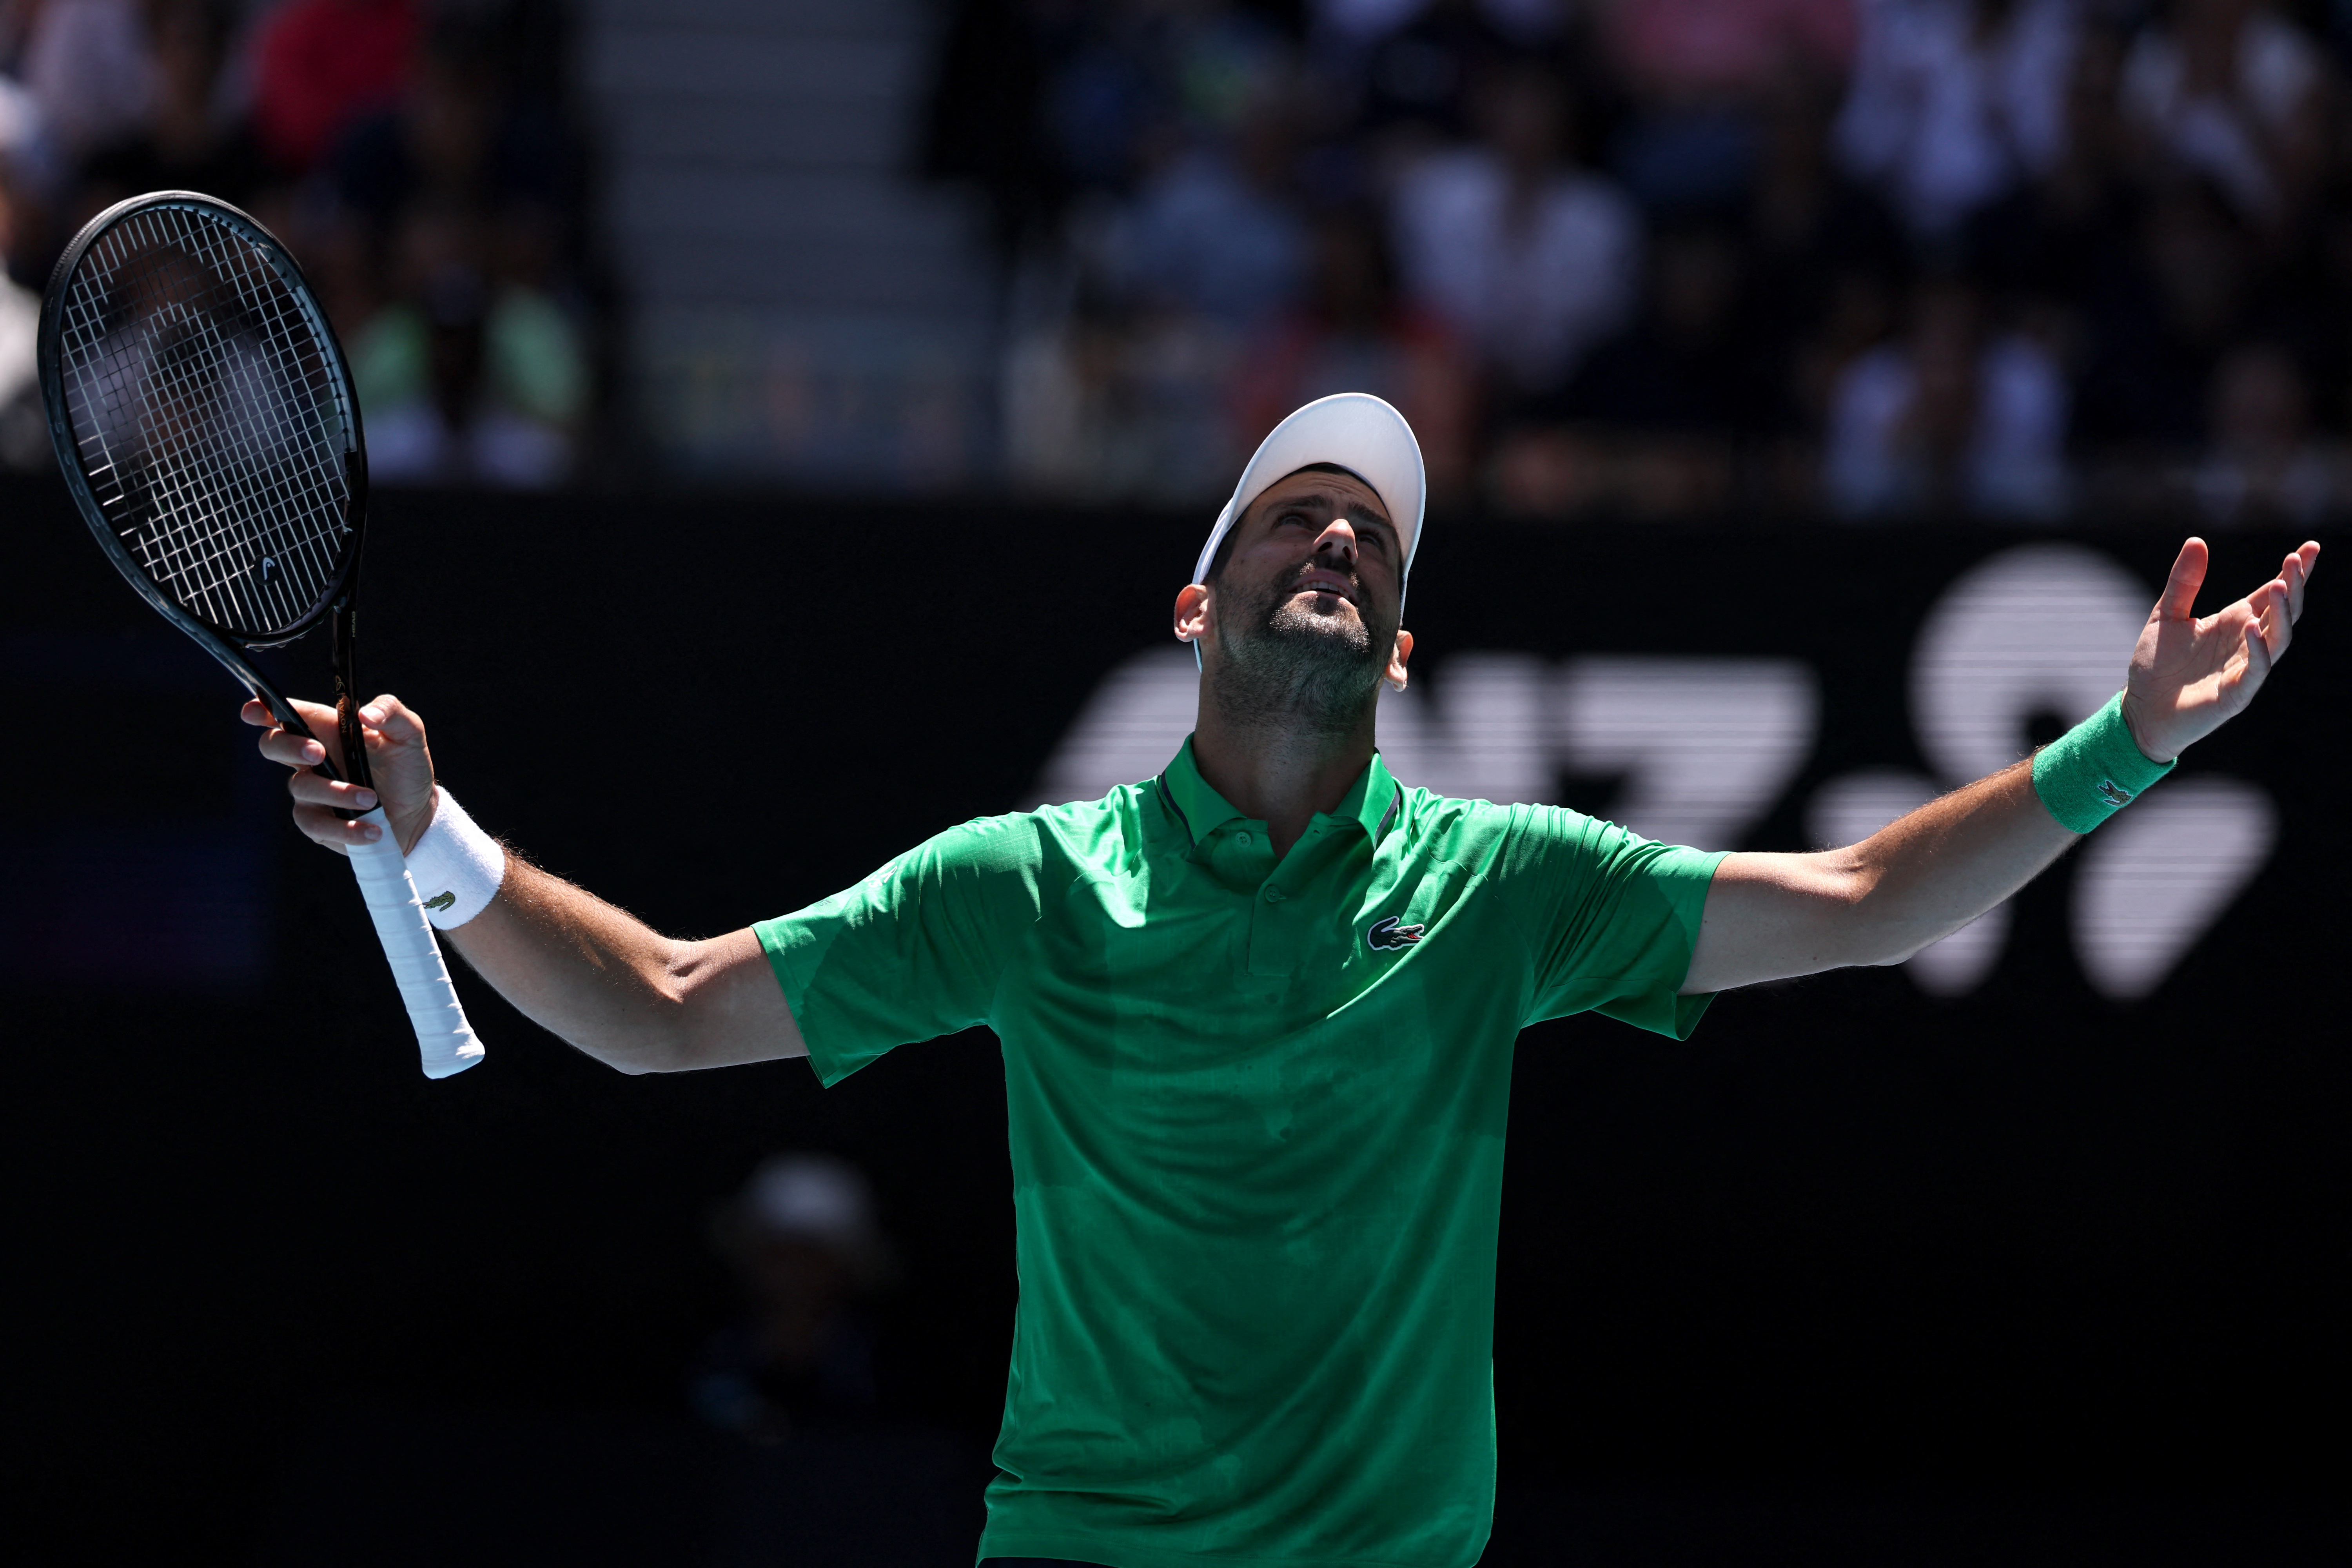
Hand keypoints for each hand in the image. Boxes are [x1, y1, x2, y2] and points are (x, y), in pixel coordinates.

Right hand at [243, 693, 439, 855]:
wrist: (418, 813)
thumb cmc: (406, 768)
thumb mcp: (409, 735)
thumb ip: (392, 713)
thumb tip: (366, 713)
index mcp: (327, 730)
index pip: (286, 714)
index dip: (262, 710)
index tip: (253, 710)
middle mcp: (312, 759)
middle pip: (273, 745)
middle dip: (289, 746)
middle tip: (318, 753)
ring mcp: (311, 791)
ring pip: (301, 787)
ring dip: (336, 793)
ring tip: (371, 799)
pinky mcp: (318, 823)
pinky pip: (316, 825)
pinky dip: (346, 829)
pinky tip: (373, 830)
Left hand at [2122, 539, 2318, 761]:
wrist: (2141, 708)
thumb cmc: (2156, 664)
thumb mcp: (2166, 615)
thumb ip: (2182, 581)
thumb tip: (2196, 540)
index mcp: (2236, 621)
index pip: (2272, 593)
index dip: (2293, 572)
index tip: (2310, 547)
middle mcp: (2247, 641)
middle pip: (2283, 611)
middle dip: (2294, 586)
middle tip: (2297, 558)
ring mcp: (2246, 667)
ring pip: (2279, 638)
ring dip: (2282, 613)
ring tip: (2280, 586)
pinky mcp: (2236, 693)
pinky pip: (2257, 670)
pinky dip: (2259, 650)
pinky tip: (2253, 630)